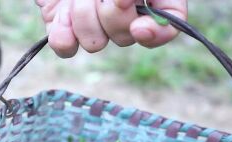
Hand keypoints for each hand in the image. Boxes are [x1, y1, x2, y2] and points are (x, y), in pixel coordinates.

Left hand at [35, 0, 187, 57]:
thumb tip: (126, 2)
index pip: (169, 21)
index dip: (157, 32)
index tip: (138, 27)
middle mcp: (123, 12)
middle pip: (127, 36)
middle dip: (112, 13)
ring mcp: (93, 22)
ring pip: (95, 44)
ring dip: (85, 17)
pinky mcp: (65, 29)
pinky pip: (66, 47)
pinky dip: (63, 34)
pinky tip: (62, 13)